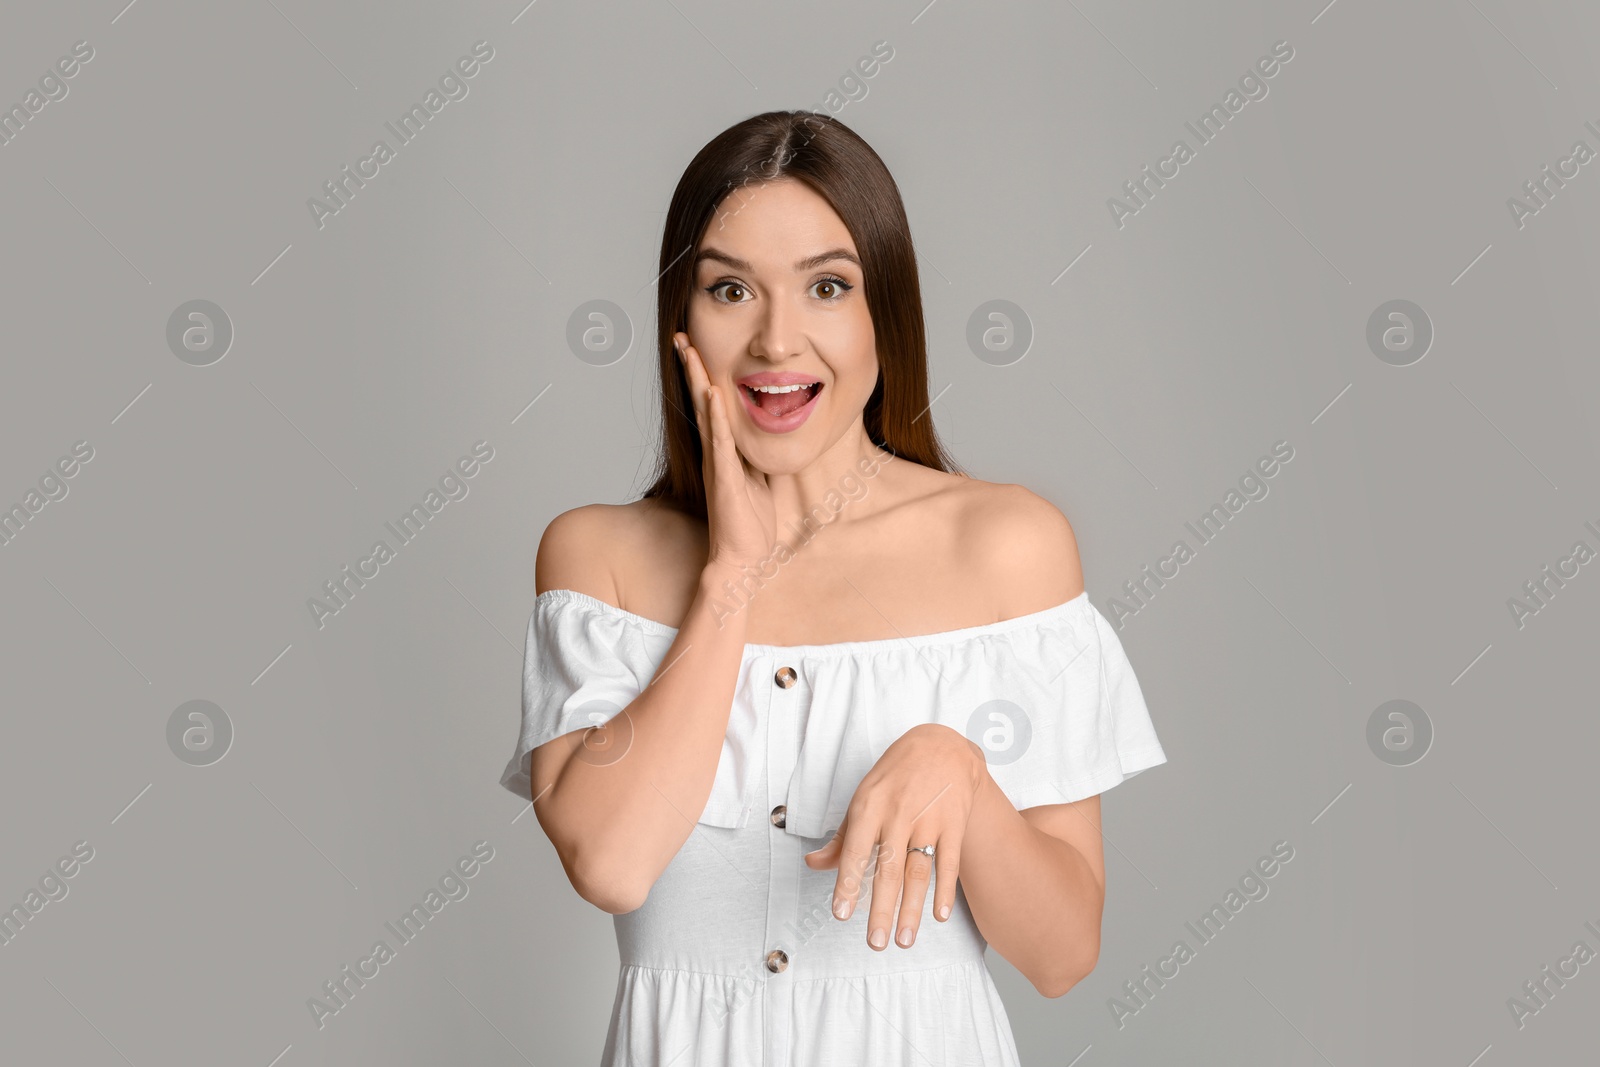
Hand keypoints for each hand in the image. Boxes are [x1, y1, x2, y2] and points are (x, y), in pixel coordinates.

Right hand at [673, 331, 776, 573]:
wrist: (742, 558)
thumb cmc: (750, 523)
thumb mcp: (760, 479)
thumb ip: (757, 455)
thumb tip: (771, 433)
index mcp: (722, 451)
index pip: (710, 405)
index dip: (703, 376)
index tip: (696, 346)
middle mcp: (714, 453)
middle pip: (700, 401)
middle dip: (691, 368)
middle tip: (680, 336)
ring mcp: (717, 464)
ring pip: (705, 414)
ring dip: (698, 382)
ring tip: (690, 352)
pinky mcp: (725, 479)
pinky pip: (720, 442)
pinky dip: (717, 418)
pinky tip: (713, 394)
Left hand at [803, 724, 985, 950]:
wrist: (941, 745)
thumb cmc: (895, 776)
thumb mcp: (863, 797)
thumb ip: (842, 837)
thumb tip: (814, 864)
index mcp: (869, 806)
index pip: (855, 851)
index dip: (848, 884)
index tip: (842, 914)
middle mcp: (898, 814)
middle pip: (888, 869)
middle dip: (881, 910)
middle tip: (875, 943)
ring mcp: (928, 819)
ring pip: (918, 871)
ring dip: (912, 909)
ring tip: (904, 940)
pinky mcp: (954, 823)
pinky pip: (949, 862)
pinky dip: (945, 890)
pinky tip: (938, 915)